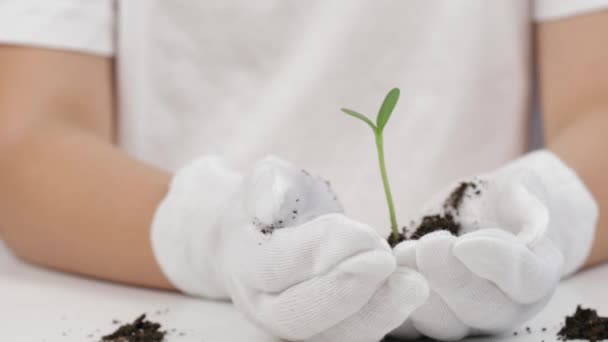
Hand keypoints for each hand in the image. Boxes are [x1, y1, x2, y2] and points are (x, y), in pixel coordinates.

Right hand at [152, 156, 428, 341]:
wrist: (264, 235)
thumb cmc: (273, 202)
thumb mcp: (267, 179)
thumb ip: (268, 186)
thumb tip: (273, 205)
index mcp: (244, 260)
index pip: (276, 267)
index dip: (319, 252)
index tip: (362, 235)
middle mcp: (262, 303)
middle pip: (297, 317)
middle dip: (346, 290)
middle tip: (385, 261)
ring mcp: (291, 324)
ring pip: (329, 337)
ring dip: (375, 314)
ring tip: (412, 285)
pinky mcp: (325, 330)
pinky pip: (352, 336)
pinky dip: (384, 317)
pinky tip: (410, 292)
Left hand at [390, 151, 597, 340]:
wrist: (475, 215)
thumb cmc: (499, 202)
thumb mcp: (519, 192)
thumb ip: (528, 207)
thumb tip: (533, 230)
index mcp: (533, 276)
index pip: (527, 282)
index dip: (498, 264)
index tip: (466, 242)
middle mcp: (501, 306)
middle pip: (481, 311)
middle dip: (450, 279)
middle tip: (430, 245)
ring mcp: (461, 315)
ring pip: (442, 324)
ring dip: (417, 290)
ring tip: (403, 253)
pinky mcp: (424, 313)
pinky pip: (407, 324)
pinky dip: (389, 300)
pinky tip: (383, 270)